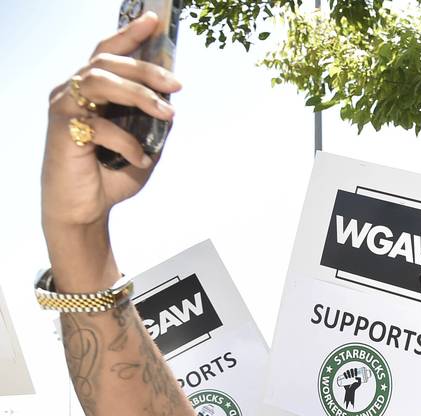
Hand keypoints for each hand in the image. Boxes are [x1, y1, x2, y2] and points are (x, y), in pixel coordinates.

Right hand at [42, 12, 180, 238]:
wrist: (84, 209)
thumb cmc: (109, 176)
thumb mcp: (143, 145)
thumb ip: (153, 123)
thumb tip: (173, 103)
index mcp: (90, 91)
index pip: (106, 53)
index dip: (128, 34)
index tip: (153, 21)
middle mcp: (72, 91)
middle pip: (108, 63)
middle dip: (146, 70)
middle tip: (177, 85)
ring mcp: (63, 107)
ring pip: (100, 81)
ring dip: (139, 95)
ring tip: (166, 113)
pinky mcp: (62, 129)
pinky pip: (99, 124)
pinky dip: (127, 141)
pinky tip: (140, 158)